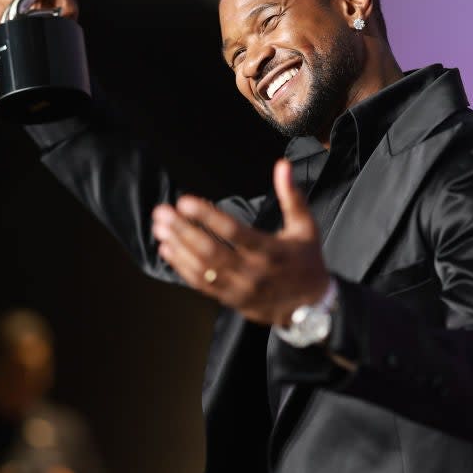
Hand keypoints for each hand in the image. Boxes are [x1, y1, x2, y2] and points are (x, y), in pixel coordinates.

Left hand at [152, 159, 330, 326]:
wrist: (312, 307)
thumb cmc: (307, 261)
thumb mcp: (306, 226)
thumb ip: (291, 195)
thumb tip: (282, 165)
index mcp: (271, 251)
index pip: (233, 232)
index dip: (207, 217)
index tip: (186, 202)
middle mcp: (253, 272)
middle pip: (210, 251)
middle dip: (183, 230)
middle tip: (163, 212)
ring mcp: (240, 289)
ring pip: (202, 269)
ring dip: (178, 247)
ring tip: (160, 228)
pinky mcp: (231, 300)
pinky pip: (202, 285)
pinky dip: (182, 267)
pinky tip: (168, 250)